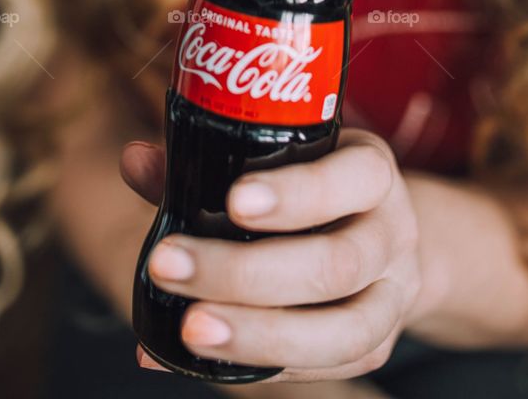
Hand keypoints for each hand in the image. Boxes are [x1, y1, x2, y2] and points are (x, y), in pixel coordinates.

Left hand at [121, 128, 420, 381]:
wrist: (387, 235)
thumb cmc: (318, 184)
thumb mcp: (286, 157)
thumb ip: (212, 160)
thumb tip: (135, 161)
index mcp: (373, 173)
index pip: (350, 179)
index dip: (295, 194)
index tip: (232, 201)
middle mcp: (392, 234)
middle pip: (335, 264)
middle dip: (246, 273)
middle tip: (168, 265)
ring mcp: (390, 298)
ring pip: (340, 333)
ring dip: (257, 335)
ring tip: (188, 329)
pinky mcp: (375, 347)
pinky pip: (322, 369)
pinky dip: (256, 369)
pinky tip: (195, 360)